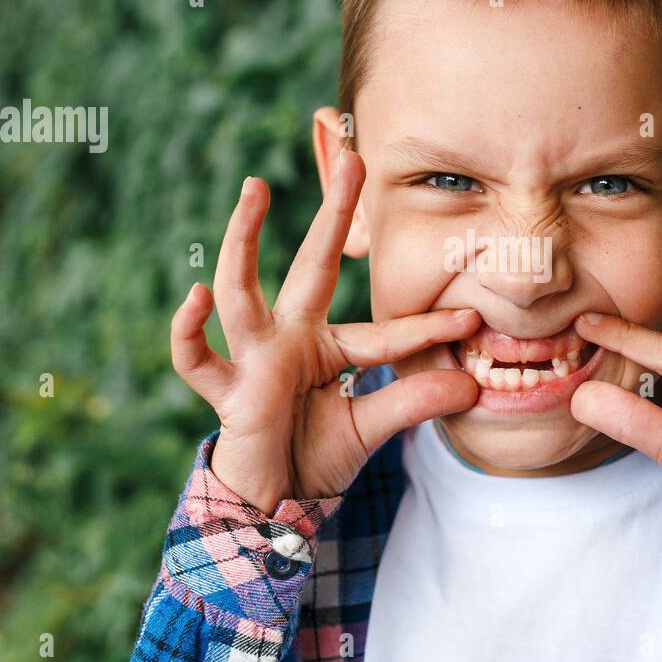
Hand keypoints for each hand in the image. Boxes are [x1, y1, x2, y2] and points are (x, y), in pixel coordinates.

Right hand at [171, 149, 480, 511]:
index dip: (425, 327)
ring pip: (242, 291)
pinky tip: (195, 295)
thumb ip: (413, 402)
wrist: (270, 502)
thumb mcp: (371, 428)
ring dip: (245, 239)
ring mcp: (253, 359)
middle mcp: (289, 339)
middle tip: (354, 158)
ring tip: (254, 187)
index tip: (472, 316)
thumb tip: (472, 384)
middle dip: (331, 214)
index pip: (382, 331)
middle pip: (310, 267)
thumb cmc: (315, 458)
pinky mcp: (226, 390)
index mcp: (326, 347)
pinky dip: (189, 330)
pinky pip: (197, 358)